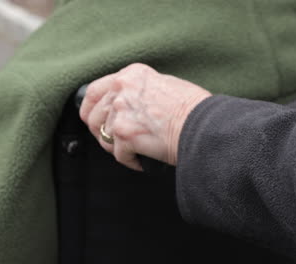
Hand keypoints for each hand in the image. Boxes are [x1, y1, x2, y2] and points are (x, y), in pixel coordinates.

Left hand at [79, 63, 211, 170]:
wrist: (203, 125)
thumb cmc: (193, 108)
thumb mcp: (163, 84)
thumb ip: (139, 91)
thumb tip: (127, 106)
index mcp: (130, 75)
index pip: (94, 92)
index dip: (91, 110)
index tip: (95, 121)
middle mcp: (121, 89)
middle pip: (93, 117)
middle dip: (102, 133)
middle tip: (118, 141)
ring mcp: (121, 111)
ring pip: (105, 138)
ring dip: (119, 148)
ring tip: (137, 149)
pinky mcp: (124, 134)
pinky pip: (118, 155)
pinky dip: (132, 161)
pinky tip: (145, 158)